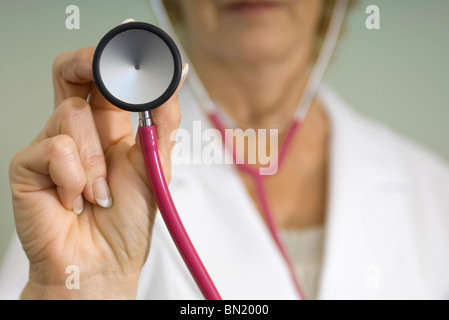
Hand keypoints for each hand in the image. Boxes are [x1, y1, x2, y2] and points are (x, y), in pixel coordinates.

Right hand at [9, 44, 187, 298]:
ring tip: (101, 193)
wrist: (104, 264)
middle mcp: (79, 132)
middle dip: (87, 63)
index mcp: (109, 128)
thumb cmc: (128, 222)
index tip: (140, 51)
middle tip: (104, 69)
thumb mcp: (155, 166)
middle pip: (70, 73)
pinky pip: (53, 149)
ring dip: (95, 159)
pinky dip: (75, 178)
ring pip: (70, 114)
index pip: (105, 79)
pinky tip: (77, 201)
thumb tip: (173, 79)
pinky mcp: (29, 167)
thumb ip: (163, 122)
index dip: (117, 59)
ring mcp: (51, 147)